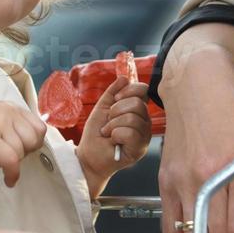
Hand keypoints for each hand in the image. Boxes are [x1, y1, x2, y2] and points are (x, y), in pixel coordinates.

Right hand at [0, 102, 46, 185]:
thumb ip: (18, 131)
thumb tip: (39, 144)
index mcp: (9, 107)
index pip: (39, 128)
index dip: (32, 144)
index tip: (18, 150)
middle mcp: (4, 110)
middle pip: (33, 139)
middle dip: (23, 153)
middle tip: (6, 156)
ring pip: (21, 151)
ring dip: (12, 164)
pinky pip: (11, 160)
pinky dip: (12, 174)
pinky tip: (7, 179)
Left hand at [76, 74, 152, 195]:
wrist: (89, 154)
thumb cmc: (96, 133)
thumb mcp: (102, 107)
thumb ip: (112, 92)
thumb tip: (124, 78)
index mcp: (137, 110)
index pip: (143, 90)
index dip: (128, 91)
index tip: (114, 99)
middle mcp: (144, 121)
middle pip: (137, 104)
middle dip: (116, 111)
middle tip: (108, 122)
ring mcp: (144, 135)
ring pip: (132, 118)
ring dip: (113, 124)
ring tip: (108, 132)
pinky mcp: (140, 148)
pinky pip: (130, 132)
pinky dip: (116, 134)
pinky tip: (113, 141)